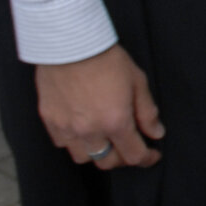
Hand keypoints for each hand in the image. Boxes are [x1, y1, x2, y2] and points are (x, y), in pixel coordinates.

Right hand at [36, 43, 163, 169]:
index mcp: (115, 122)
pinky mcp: (49, 120)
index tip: (152, 155)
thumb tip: (155, 133)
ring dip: (97, 152)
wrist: (69, 43)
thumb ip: (147, 112)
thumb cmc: (106, 58)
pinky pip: (62, 143)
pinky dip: (74, 141)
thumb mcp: (137, 81)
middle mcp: (90, 130)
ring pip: (83, 157)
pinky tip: (82, 129)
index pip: (134, 155)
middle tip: (129, 145)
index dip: (147, 159)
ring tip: (104, 139)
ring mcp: (66, 127)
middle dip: (122, 158)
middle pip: (107, 162)